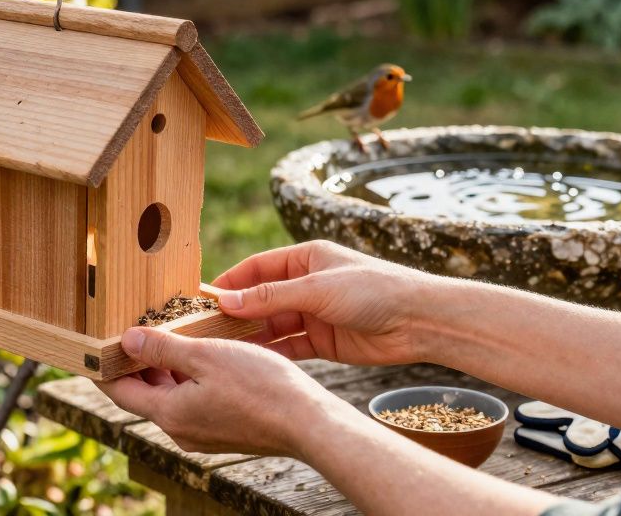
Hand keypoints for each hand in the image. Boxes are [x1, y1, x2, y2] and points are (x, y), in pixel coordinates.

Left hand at [97, 326, 351, 456]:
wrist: (308, 423)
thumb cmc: (261, 388)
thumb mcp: (206, 355)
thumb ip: (163, 348)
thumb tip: (126, 340)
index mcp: (169, 413)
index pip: (120, 392)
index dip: (103, 370)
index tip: (91, 348)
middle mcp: (181, 430)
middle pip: (145, 393)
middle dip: (136, 363)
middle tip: (130, 329)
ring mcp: (203, 433)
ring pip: (170, 396)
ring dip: (165, 368)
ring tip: (165, 334)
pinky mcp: (223, 429)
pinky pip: (193, 401)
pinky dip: (187, 377)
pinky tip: (200, 354)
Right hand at [212, 240, 428, 365]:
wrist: (418, 321)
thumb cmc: (373, 289)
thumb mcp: (317, 288)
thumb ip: (271, 296)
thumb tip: (228, 301)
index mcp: (305, 258)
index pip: (257, 268)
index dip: (230, 282)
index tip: (201, 298)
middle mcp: (307, 285)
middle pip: (261, 299)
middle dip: (235, 313)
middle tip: (203, 329)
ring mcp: (315, 314)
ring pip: (273, 325)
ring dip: (250, 336)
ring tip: (220, 349)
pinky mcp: (324, 341)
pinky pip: (290, 346)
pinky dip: (272, 353)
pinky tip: (251, 362)